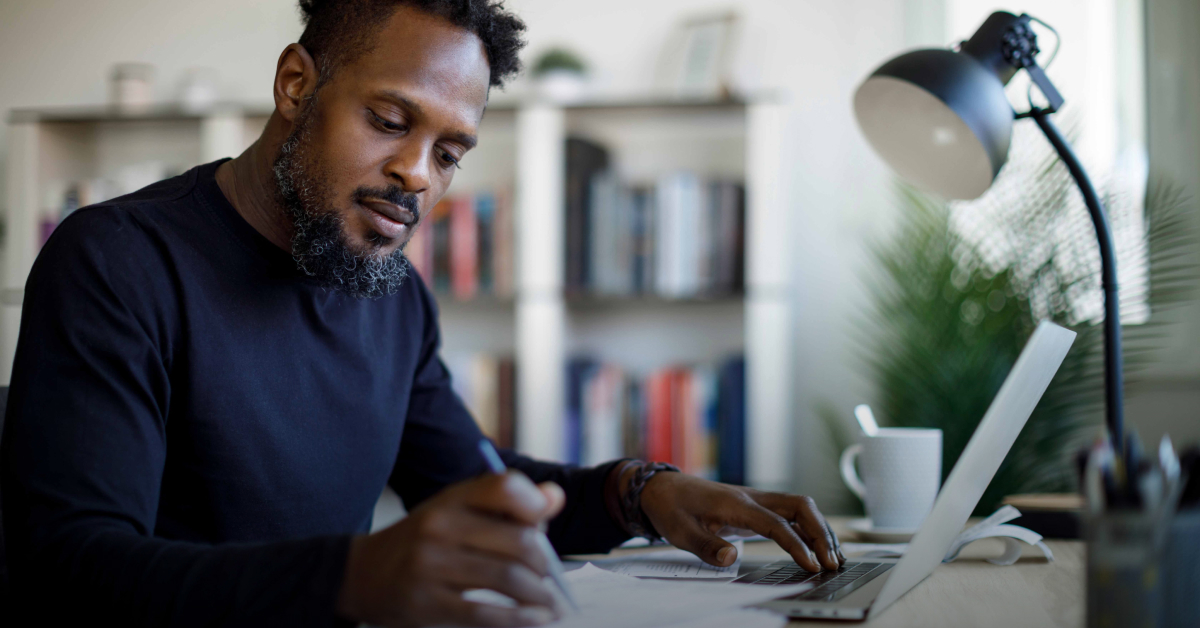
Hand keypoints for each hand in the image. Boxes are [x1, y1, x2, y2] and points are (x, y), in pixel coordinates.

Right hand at [337, 472, 565, 626]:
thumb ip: (504, 505)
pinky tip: (535, 620)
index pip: (504, 487)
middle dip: (545, 565)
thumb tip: (554, 498)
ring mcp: (431, 565)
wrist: (362, 574)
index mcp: (451, 499)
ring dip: (540, 596)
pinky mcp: (427, 603)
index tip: (546, 525)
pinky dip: (520, 620)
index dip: (535, 505)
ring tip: (551, 605)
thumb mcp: (455, 511)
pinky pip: (486, 614)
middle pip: (518, 541)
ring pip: (508, 578)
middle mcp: (440, 526)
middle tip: (552, 578)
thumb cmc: (423, 541)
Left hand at [639, 472, 844, 571]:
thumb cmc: (671, 508)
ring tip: (835, 558)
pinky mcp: (756, 507)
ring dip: (820, 529)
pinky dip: (809, 527)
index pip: (776, 523)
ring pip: (800, 507)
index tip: (812, 565)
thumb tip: (732, 559)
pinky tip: (817, 546)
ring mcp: (756, 500)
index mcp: (736, 503)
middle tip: (833, 562)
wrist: (662, 488)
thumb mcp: (680, 531)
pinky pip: (790, 513)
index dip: (797, 544)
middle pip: (800, 507)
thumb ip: (706, 545)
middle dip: (821, 533)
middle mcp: (752, 498)